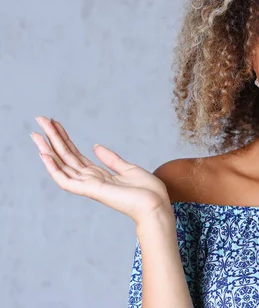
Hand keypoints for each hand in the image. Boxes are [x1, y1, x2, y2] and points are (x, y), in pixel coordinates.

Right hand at [31, 116, 171, 224]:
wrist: (156, 205)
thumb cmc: (147, 191)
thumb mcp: (128, 169)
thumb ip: (111, 159)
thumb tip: (95, 146)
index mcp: (99, 175)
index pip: (75, 154)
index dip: (64, 138)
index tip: (55, 123)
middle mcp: (90, 180)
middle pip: (66, 156)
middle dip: (52, 138)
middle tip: (40, 119)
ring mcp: (89, 186)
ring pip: (62, 165)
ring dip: (48, 149)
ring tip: (36, 133)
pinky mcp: (91, 191)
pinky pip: (66, 181)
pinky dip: (53, 168)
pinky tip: (44, 154)